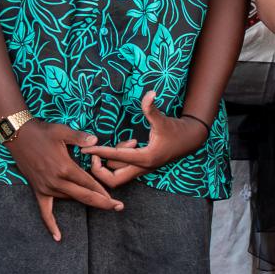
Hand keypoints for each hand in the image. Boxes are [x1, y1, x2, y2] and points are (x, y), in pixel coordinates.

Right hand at [4, 114, 120, 237]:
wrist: (17, 135)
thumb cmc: (41, 132)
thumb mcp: (62, 131)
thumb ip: (80, 137)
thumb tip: (96, 140)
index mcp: (65, 168)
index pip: (89, 184)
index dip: (104, 192)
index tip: (116, 199)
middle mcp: (56, 181)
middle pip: (84, 196)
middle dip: (103, 202)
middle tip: (119, 207)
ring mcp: (47, 188)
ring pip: (70, 199)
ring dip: (84, 201)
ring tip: (100, 203)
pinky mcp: (38, 191)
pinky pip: (45, 211)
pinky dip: (51, 225)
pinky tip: (58, 237)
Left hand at [85, 93, 206, 190]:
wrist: (190, 140)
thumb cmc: (176, 130)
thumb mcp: (163, 119)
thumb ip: (152, 108)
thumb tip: (149, 93)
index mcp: (145, 158)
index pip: (115, 157)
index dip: (98, 152)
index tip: (84, 149)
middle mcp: (142, 168)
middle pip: (113, 180)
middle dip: (100, 171)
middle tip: (94, 154)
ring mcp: (142, 170)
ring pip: (117, 176)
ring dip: (110, 163)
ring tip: (118, 144)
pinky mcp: (141, 168)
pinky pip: (122, 171)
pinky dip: (117, 161)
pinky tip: (126, 145)